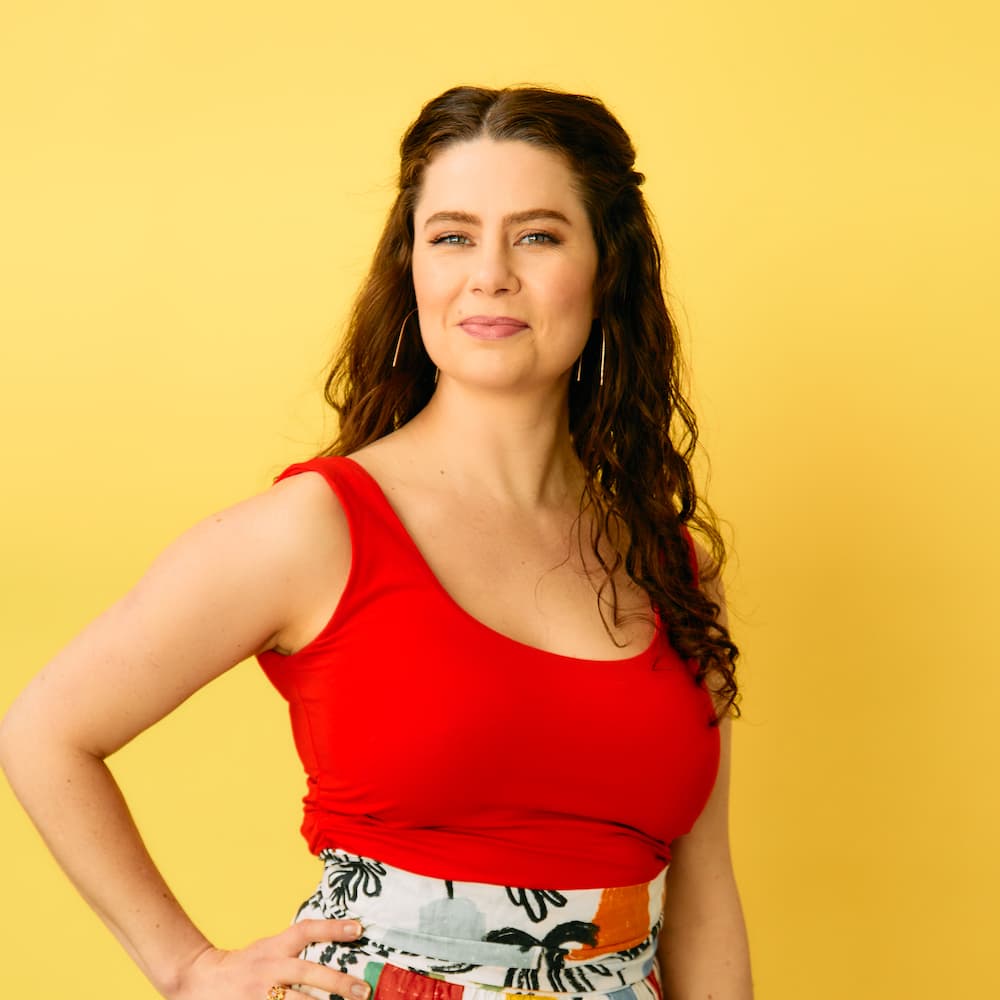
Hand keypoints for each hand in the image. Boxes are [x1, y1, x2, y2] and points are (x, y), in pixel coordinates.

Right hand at [170, 919, 372, 999]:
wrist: (201, 980)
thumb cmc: (245, 964)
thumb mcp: (268, 947)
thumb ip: (295, 947)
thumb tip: (337, 944)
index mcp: (275, 948)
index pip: (306, 930)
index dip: (333, 928)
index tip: (359, 928)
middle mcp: (269, 969)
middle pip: (307, 973)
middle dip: (337, 983)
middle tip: (363, 991)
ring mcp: (260, 994)